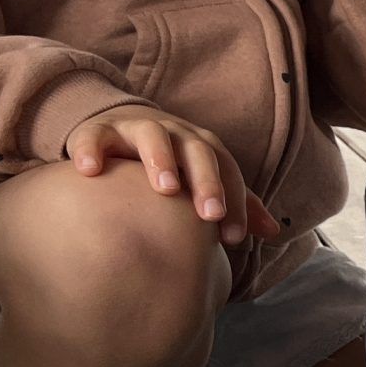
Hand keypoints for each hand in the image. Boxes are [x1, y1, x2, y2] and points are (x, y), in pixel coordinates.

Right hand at [63, 108, 280, 245]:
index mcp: (203, 148)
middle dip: (206, 182)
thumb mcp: (204, 181)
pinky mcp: (98, 130)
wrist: (123, 128)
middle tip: (210, 215)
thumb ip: (237, 203)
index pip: (227, 172)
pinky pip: (93, 136)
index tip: (234, 238)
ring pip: (152, 137)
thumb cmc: (174, 164)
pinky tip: (89, 172)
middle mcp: (175, 134)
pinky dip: (91, 149)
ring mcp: (136, 129)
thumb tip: (276, 231)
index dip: (236, 202)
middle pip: (197, 152)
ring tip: (165, 188)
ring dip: (161, 160)